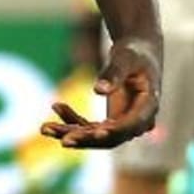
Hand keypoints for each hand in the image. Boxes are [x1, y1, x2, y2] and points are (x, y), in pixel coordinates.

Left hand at [40, 37, 160, 148]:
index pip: (132, 125)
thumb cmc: (134, 53)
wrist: (136, 54)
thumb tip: (98, 91)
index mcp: (149, 106)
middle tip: (63, 140)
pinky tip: (56, 106)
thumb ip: (114, 73)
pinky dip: (71, 120)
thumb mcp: (125, 58)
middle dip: (86, 139)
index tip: (96, 133)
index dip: (115, 131)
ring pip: (96, 136)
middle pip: (112, 138)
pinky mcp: (110, 122)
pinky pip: (88, 127)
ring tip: (45, 128)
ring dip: (70, 133)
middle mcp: (138, 122)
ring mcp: (123, 125)